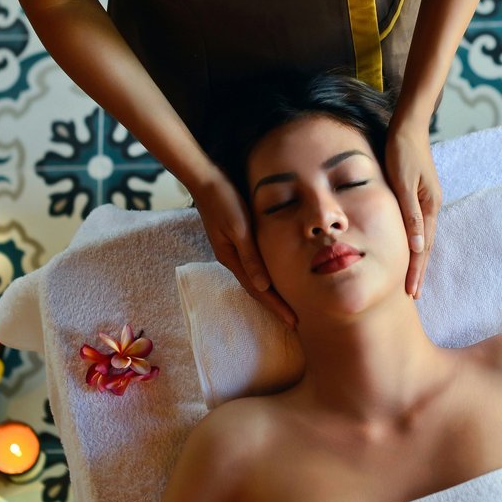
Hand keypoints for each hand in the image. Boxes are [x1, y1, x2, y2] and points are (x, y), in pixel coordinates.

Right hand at [191, 173, 295, 326]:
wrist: (206, 179)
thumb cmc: (224, 201)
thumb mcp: (239, 228)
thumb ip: (250, 256)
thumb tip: (262, 287)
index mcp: (232, 259)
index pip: (258, 290)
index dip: (275, 306)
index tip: (293, 321)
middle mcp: (232, 258)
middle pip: (256, 289)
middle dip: (275, 305)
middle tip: (295, 321)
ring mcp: (233, 250)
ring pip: (255, 278)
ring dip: (271, 293)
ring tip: (287, 305)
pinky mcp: (238, 239)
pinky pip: (254, 265)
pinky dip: (266, 276)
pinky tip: (275, 278)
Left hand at [385, 121, 440, 298]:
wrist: (408, 126)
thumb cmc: (402, 151)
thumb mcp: (404, 183)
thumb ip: (410, 214)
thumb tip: (418, 247)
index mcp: (429, 206)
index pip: (422, 248)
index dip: (416, 271)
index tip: (412, 292)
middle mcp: (431, 206)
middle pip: (425, 247)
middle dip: (419, 272)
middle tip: (413, 296)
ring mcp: (427, 201)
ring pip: (423, 238)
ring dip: (417, 260)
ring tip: (412, 280)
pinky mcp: (419, 194)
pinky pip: (418, 226)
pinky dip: (414, 243)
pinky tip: (410, 249)